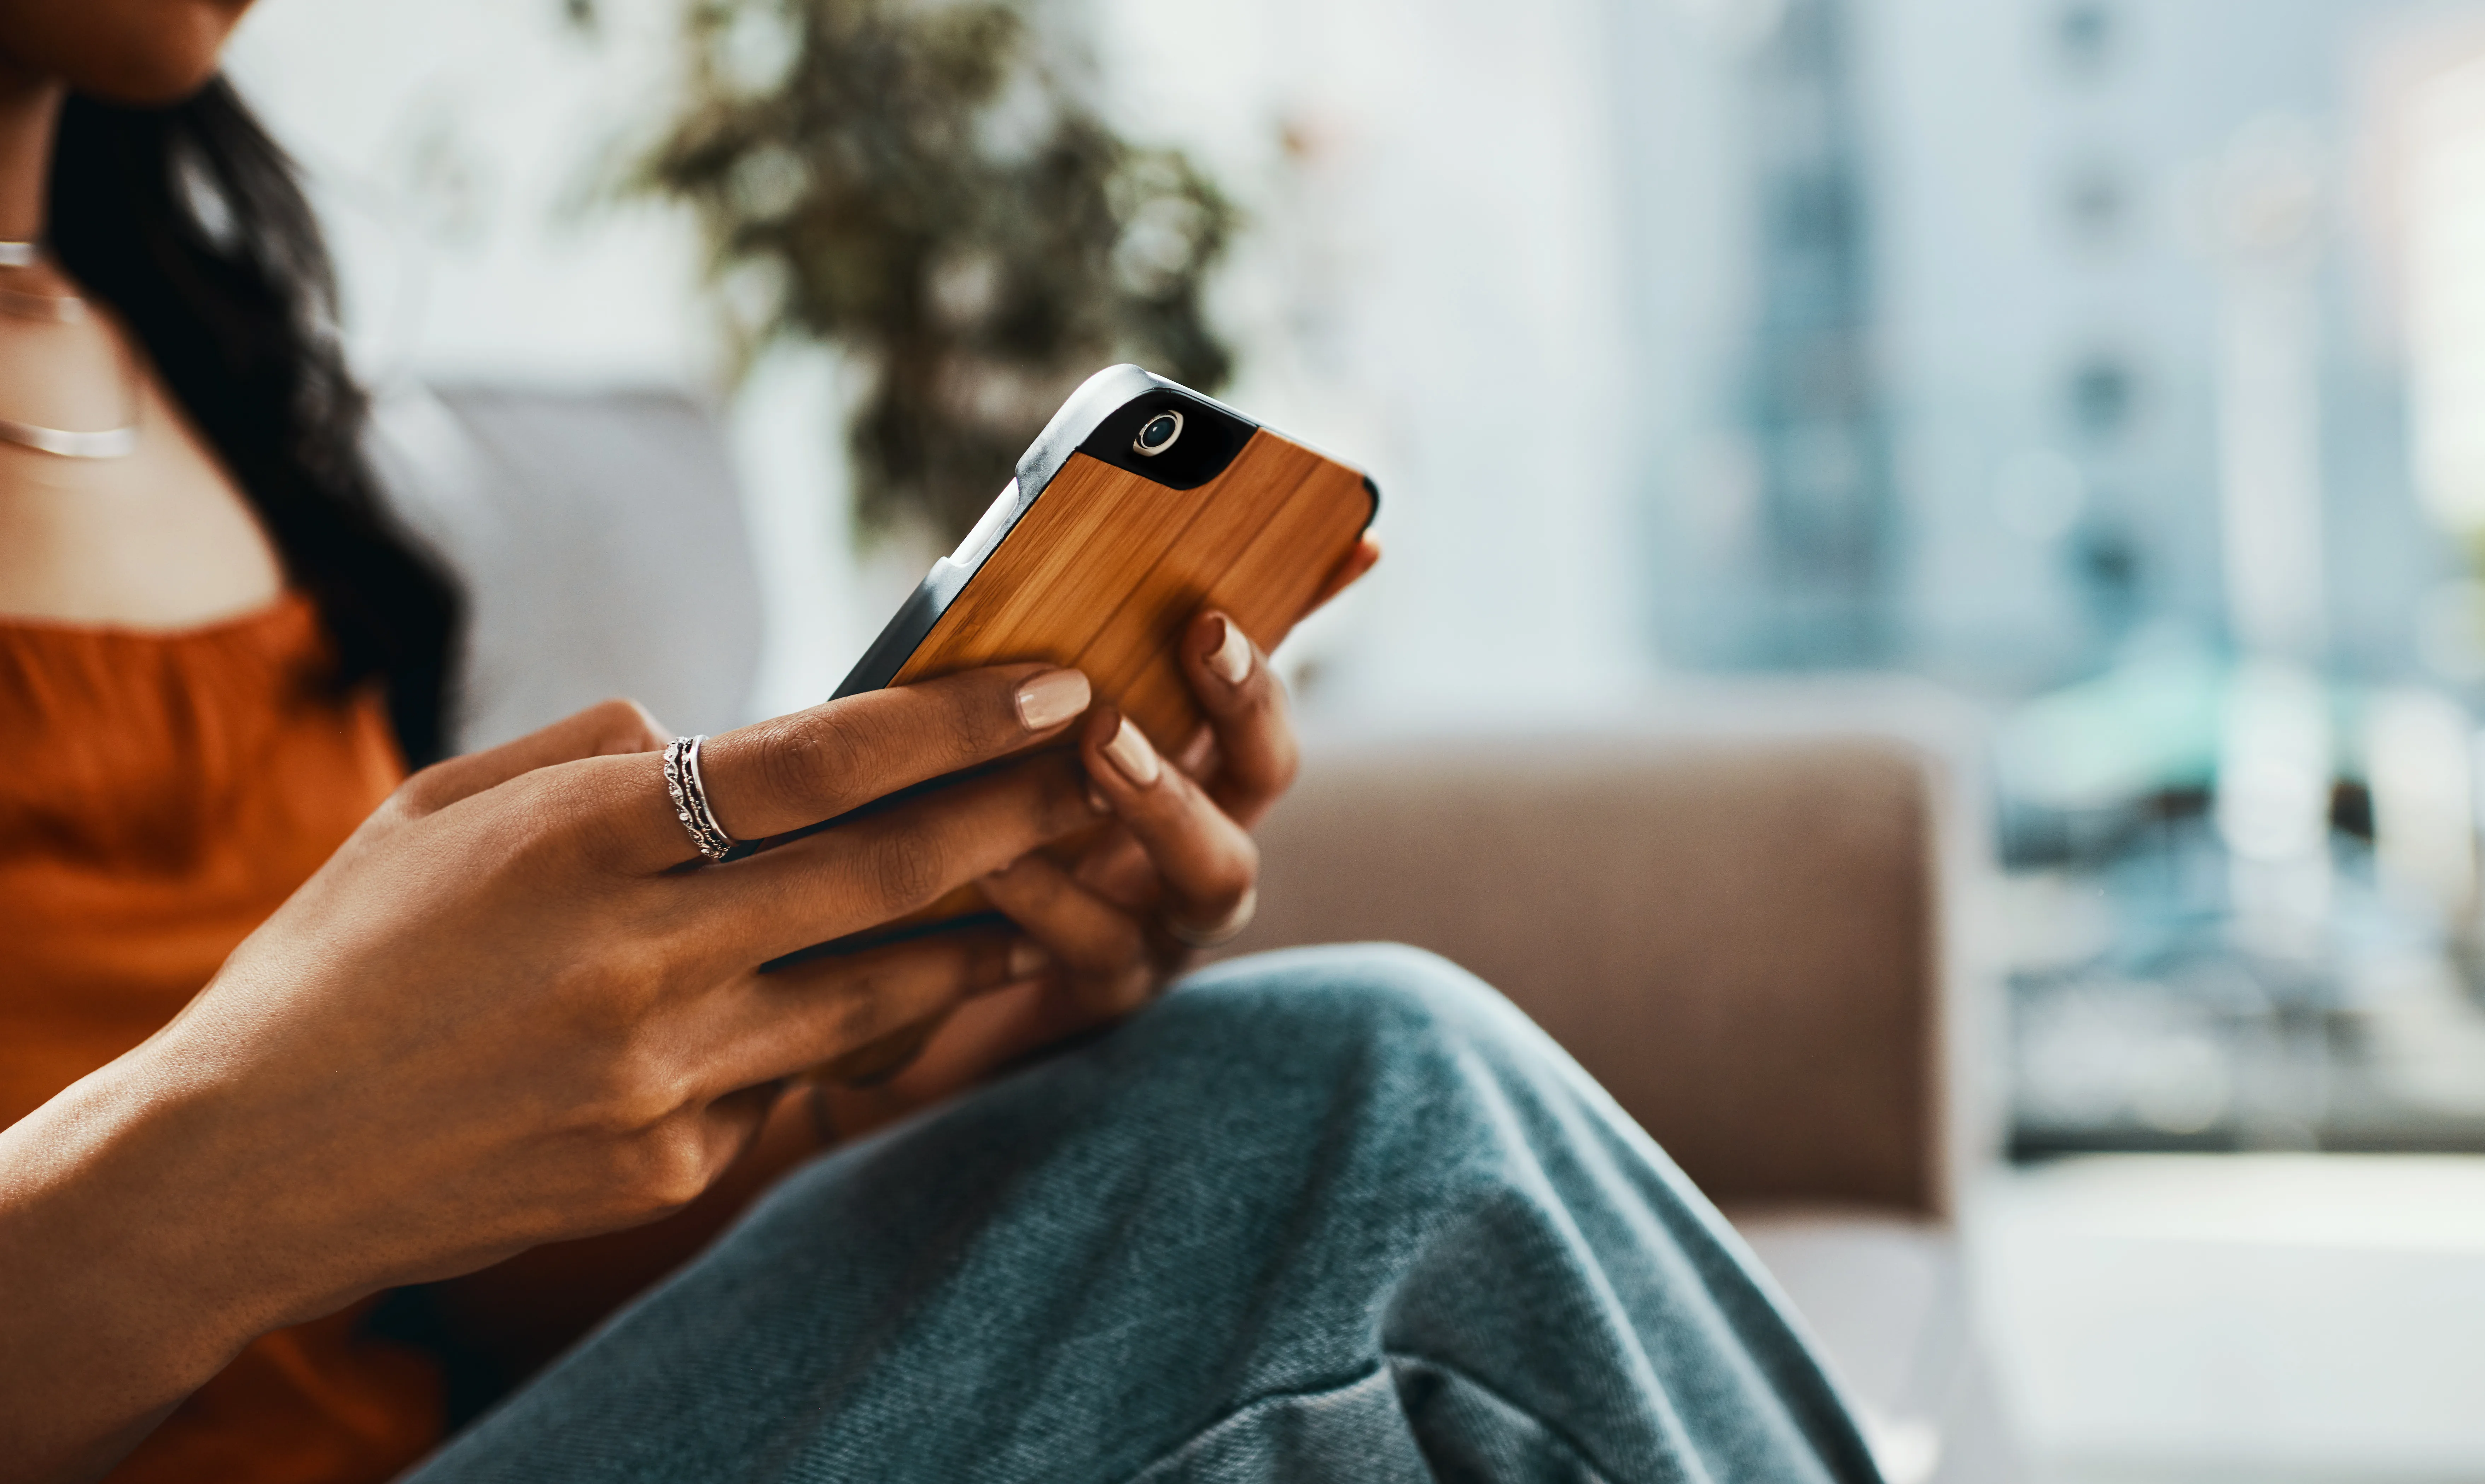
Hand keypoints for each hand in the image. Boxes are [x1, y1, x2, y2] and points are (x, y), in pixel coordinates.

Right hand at [0, 664, 1100, 1480]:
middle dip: (1018, 814)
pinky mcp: (670, 1169)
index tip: (1055, 686)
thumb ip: (593, 758)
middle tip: (1109, 769)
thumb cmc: (344, 959)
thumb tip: (719, 740)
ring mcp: (661, 1080)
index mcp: (574, 844)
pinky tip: (865, 1004)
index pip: (814, 764)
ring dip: (978, 933)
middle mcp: (636, 962)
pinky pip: (794, 1085)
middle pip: (885, 874)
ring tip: (1048, 887)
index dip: (953, 721)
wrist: (242, 1162)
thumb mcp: (441, 811)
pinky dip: (838, 1035)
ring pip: (878, 991)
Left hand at [821, 535, 1380, 1128]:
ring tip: (1101, 742)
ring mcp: (1163, 928)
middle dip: (1245, 704)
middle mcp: (1195, 849)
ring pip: (1217, 875)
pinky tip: (995, 858)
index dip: (1269, 644)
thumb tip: (1146, 563)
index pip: (1258, 697)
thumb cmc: (972, 827)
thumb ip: (1067, 655)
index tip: (1251, 588)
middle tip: (1203, 634)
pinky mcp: (1101, 997)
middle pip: (1264, 777)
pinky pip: (1100, 949)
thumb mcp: (1015, 734)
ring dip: (1167, 800)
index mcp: (1186, 776)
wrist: (899, 984)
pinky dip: (1052, 900)